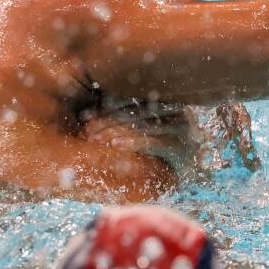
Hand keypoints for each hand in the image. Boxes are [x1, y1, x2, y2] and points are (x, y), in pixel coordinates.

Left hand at [80, 100, 201, 173]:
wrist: (182, 173)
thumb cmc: (154, 149)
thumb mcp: (138, 126)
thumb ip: (122, 113)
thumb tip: (86, 105)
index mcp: (163, 97)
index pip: (132, 96)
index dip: (106, 105)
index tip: (84, 116)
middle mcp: (175, 108)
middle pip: (135, 110)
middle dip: (107, 120)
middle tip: (86, 132)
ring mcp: (182, 127)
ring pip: (143, 125)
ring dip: (115, 131)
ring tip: (96, 140)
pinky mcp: (183, 147)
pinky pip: (156, 142)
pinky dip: (134, 143)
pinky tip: (116, 146)